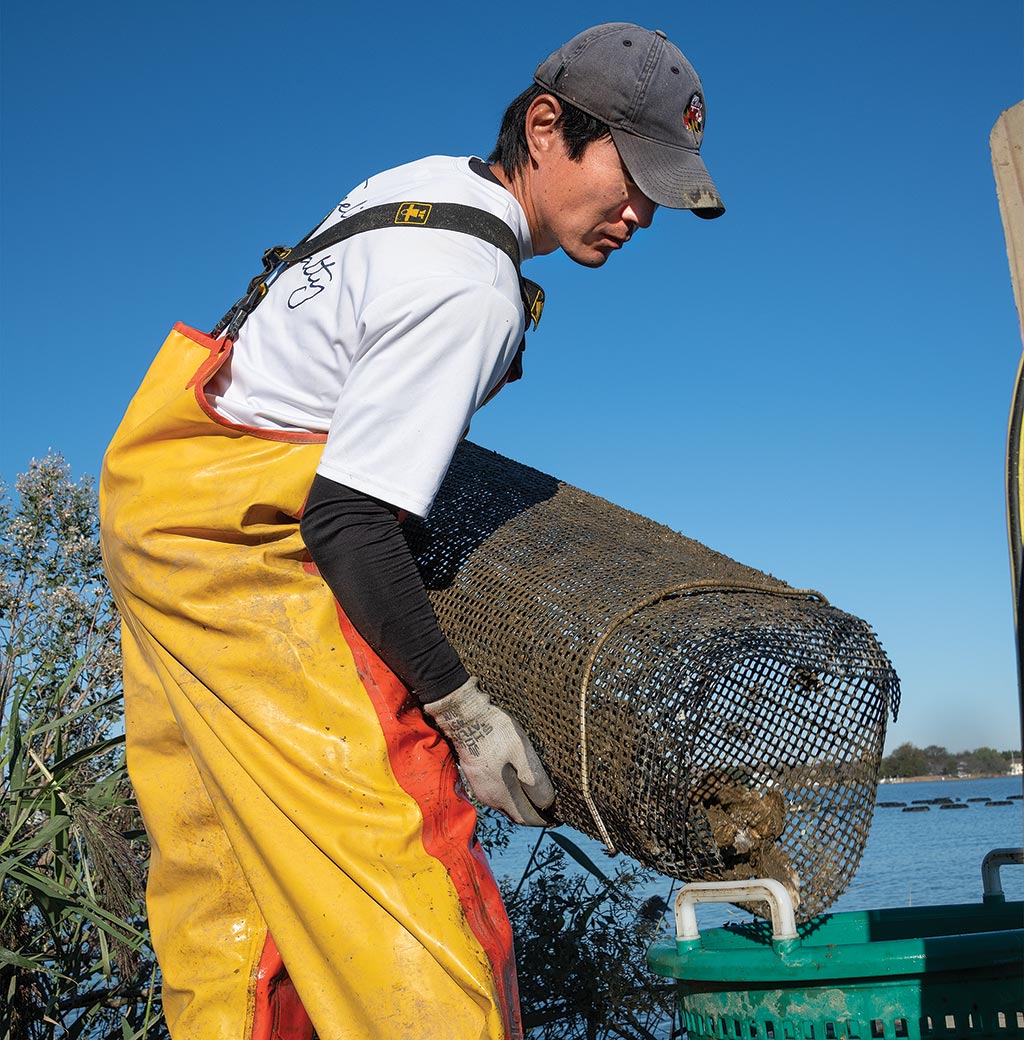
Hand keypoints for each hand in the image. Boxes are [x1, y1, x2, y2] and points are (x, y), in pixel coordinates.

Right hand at [425, 677, 554, 825]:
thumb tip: (546, 802)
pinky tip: (516, 778)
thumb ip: (535, 781)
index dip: (542, 818)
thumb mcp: (522, 754)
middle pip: (514, 813)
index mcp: (501, 796)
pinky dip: (509, 792)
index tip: (556, 814)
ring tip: (535, 791)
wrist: (465, 717)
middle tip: (548, 803)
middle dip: (532, 811)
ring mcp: (479, 788)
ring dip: (520, 800)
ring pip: (504, 803)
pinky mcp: (475, 777)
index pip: (525, 818)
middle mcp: (488, 798)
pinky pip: (496, 792)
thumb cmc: (496, 733)